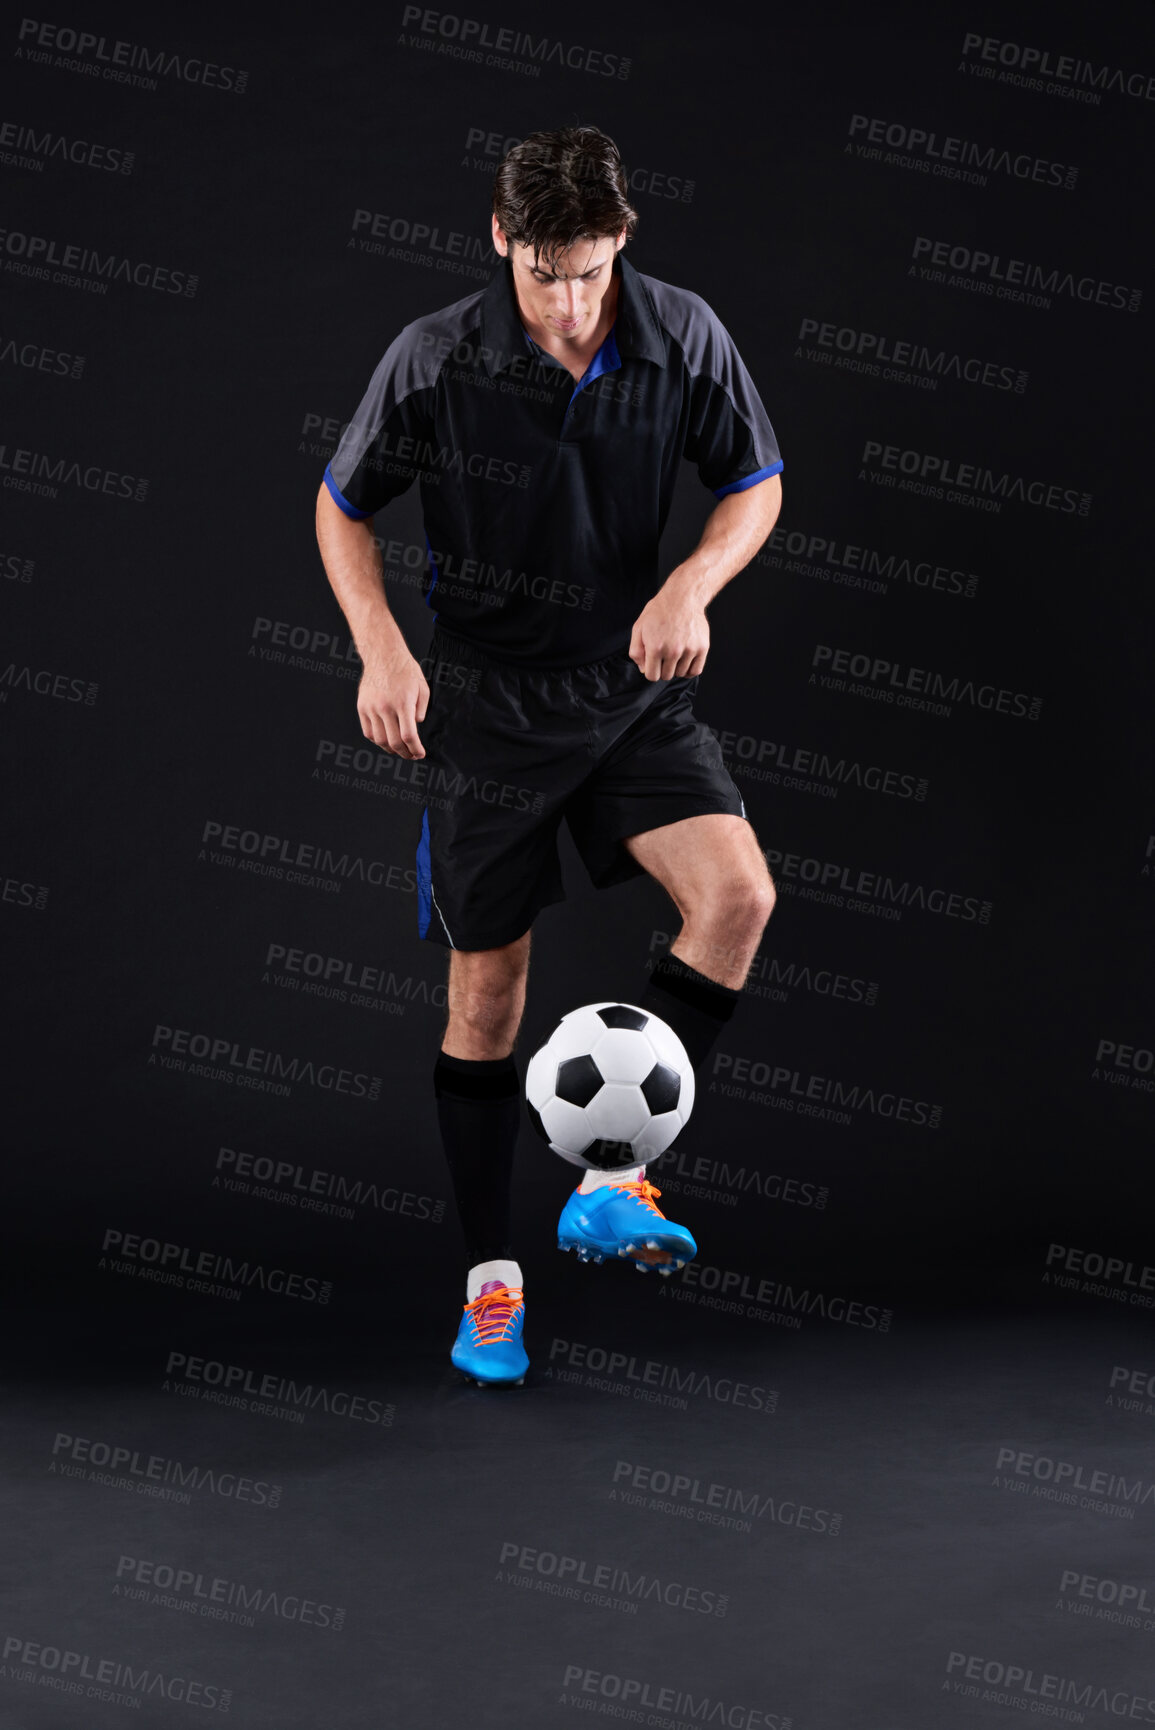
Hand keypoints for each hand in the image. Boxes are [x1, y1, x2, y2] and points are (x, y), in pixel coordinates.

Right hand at [357, 644, 429, 758]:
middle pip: (394, 742)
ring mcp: (371, 708)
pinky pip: (368, 731)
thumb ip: (422, 709)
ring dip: (390, 749)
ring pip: (379, 740)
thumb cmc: (405, 670)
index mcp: (403, 703)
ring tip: (399, 750)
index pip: (409, 735)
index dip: (415, 749)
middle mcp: (386, 707)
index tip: (420, 754)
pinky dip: (377, 740)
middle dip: (405, 753)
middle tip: (411, 755)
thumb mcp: (422, 688)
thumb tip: (416, 725)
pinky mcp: (362, 707)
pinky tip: (385, 740)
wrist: (383, 655)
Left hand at [628, 586, 709, 680]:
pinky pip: (695, 671)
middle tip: (664, 655)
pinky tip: (685, 661)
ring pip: (680, 673)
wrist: (682, 598)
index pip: (652, 676)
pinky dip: (689, 670)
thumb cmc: (659, 611)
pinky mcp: (702, 648)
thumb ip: (636, 651)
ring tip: (675, 653)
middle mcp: (673, 651)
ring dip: (676, 667)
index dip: (651, 671)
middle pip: (666, 676)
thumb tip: (643, 669)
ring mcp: (689, 650)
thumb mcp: (639, 628)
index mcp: (655, 647)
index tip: (653, 663)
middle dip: (662, 668)